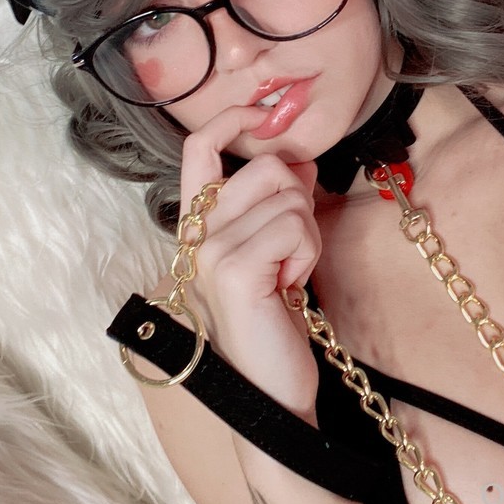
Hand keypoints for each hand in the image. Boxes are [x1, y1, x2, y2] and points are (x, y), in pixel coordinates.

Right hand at [178, 105, 321, 420]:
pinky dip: (306, 253)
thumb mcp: (277, 250)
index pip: (198, 149)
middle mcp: (196, 233)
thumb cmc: (274, 320)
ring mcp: (211, 251)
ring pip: (289, 195)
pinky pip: (295, 225)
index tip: (258, 114)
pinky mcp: (236, 270)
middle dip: (299, 200)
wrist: (272, 389)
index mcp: (199, 225)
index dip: (229, 119)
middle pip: (267, 166)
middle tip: (292, 250)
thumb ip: (281, 200)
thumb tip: (299, 157)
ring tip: (289, 273)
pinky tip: (289, 286)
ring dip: (307, 235)